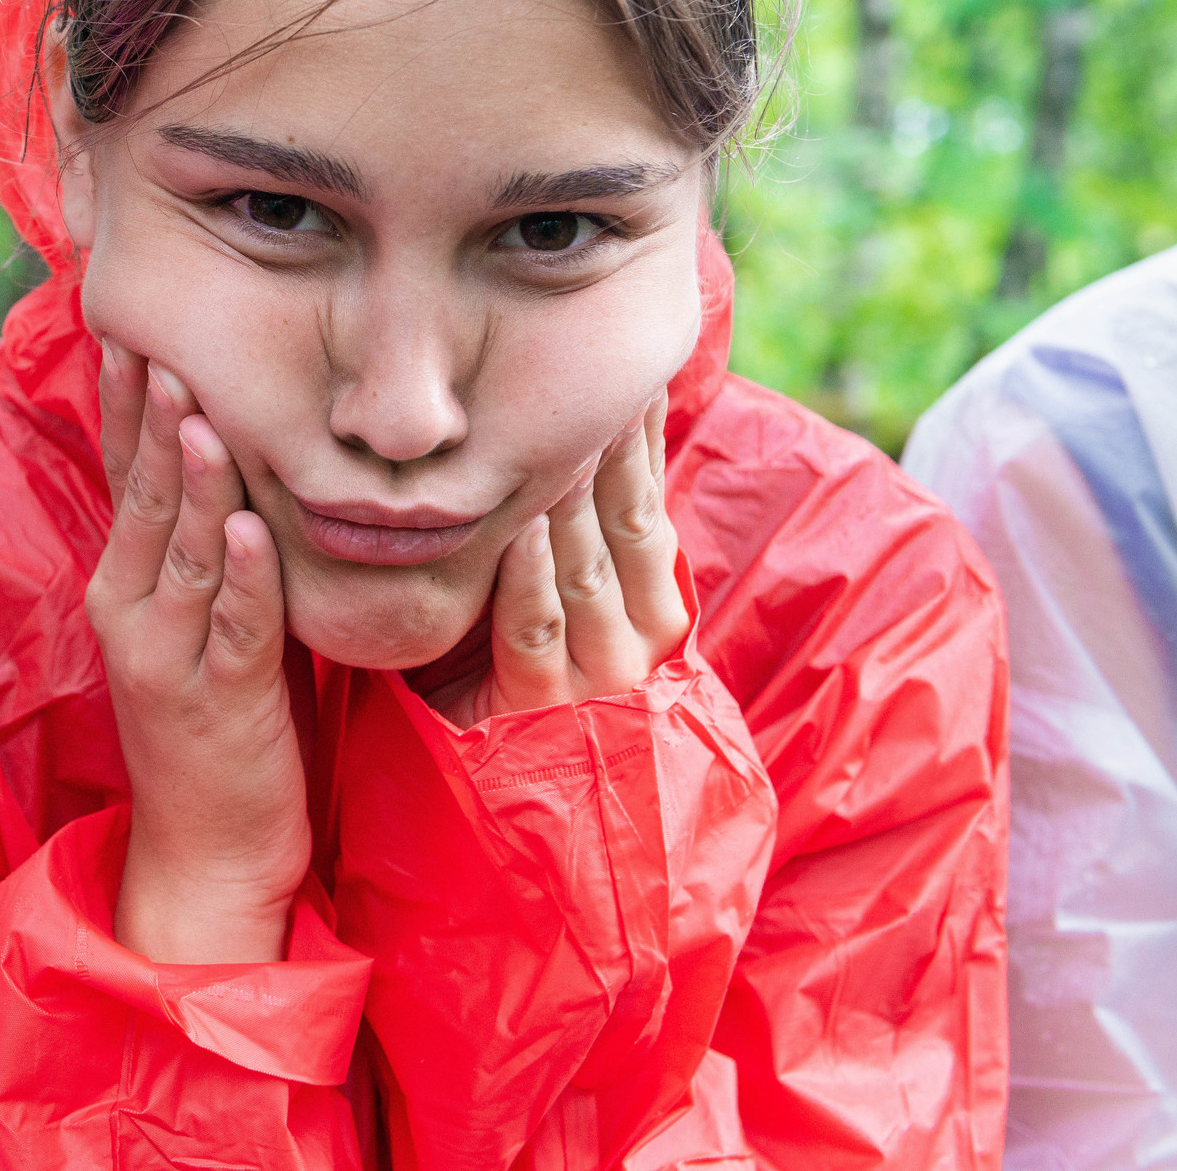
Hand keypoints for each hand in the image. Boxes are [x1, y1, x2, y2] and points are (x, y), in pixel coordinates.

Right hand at [90, 340, 311, 964]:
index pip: (122, 472)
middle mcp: (132, 610)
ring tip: (203, 414)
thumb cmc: (215, 722)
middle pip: (145, 496)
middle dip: (154, 418)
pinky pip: (236, 628)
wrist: (205, 852)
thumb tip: (223, 448)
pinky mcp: (222, 701)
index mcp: (126, 583)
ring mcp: (171, 657)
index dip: (123, 401)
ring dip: (196, 482)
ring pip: (186, 553)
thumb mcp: (194, 618)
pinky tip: (252, 533)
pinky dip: (245, 580)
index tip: (129, 323)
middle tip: (161, 339)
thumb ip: (198, 542)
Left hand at [424, 391, 689, 727]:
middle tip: (585, 373)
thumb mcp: (569, 607)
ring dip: (567, 495)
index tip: (625, 371)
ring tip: (554, 430)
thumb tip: (575, 445)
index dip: (638, 436)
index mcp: (656, 606)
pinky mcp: (539, 707)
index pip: (648, 503)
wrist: (526, 806)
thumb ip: (581, 543)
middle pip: (623, 521)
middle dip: (605, 445)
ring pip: (584, 567)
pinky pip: (535, 630)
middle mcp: (640, 636)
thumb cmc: (528, 681)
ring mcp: (595, 676)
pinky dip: (527, 576)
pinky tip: (520, 527)